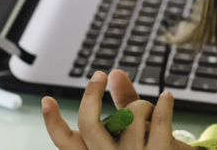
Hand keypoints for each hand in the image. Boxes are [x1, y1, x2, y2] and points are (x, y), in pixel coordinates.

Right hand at [41, 70, 193, 148]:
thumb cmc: (150, 149)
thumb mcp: (132, 131)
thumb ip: (123, 104)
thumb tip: (115, 73)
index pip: (65, 143)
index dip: (52, 122)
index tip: (48, 99)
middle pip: (88, 123)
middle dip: (91, 95)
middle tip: (99, 75)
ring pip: (130, 116)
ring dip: (144, 105)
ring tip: (154, 109)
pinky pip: (158, 125)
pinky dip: (164, 106)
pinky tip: (168, 97)